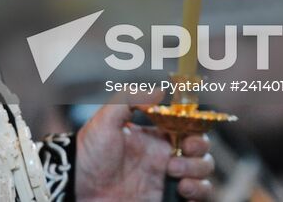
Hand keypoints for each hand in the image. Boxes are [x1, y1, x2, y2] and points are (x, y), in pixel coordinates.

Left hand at [74, 105, 214, 200]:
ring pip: (204, 174)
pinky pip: (198, 197)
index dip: (196, 128)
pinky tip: (182, 190)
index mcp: (155, 136)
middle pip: (202, 151)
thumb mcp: (106, 119)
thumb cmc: (89, 152)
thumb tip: (160, 91)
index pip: (189, 128)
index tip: (190, 131)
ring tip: (174, 174)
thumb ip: (130, 99)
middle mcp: (166, 157)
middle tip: (178, 154)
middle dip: (199, 151)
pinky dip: (199, 192)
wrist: (78, 186)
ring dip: (198, 172)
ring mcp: (167, 180)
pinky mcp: (167, 199)